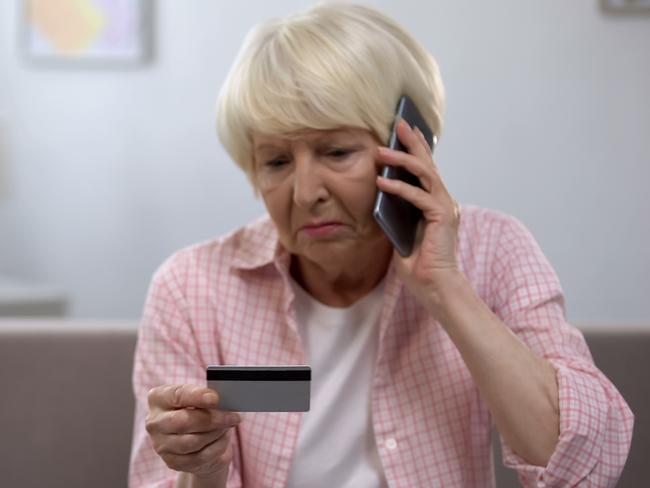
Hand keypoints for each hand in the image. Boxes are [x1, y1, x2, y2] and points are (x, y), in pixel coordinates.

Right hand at [145, 384, 240, 478]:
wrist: (197, 439)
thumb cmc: (199, 411)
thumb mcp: (201, 398)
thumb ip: (207, 397)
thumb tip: (221, 402)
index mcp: (158, 398)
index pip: (177, 395)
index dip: (196, 396)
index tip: (214, 398)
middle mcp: (155, 422)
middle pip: (183, 421)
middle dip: (212, 419)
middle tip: (232, 417)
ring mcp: (161, 444)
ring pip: (192, 441)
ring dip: (216, 433)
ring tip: (228, 426)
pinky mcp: (172, 462)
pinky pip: (199, 457)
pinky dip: (216, 447)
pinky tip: (222, 440)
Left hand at [376, 119, 461, 308]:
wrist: (435, 288)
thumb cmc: (419, 265)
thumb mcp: (400, 234)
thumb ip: (395, 214)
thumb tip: (379, 194)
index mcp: (435, 204)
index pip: (425, 171)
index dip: (415, 150)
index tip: (403, 131)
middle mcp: (443, 201)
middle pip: (428, 164)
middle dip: (413, 142)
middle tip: (400, 123)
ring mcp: (445, 207)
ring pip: (425, 174)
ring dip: (402, 159)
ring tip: (380, 150)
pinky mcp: (441, 217)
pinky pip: (418, 196)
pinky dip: (399, 187)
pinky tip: (382, 181)